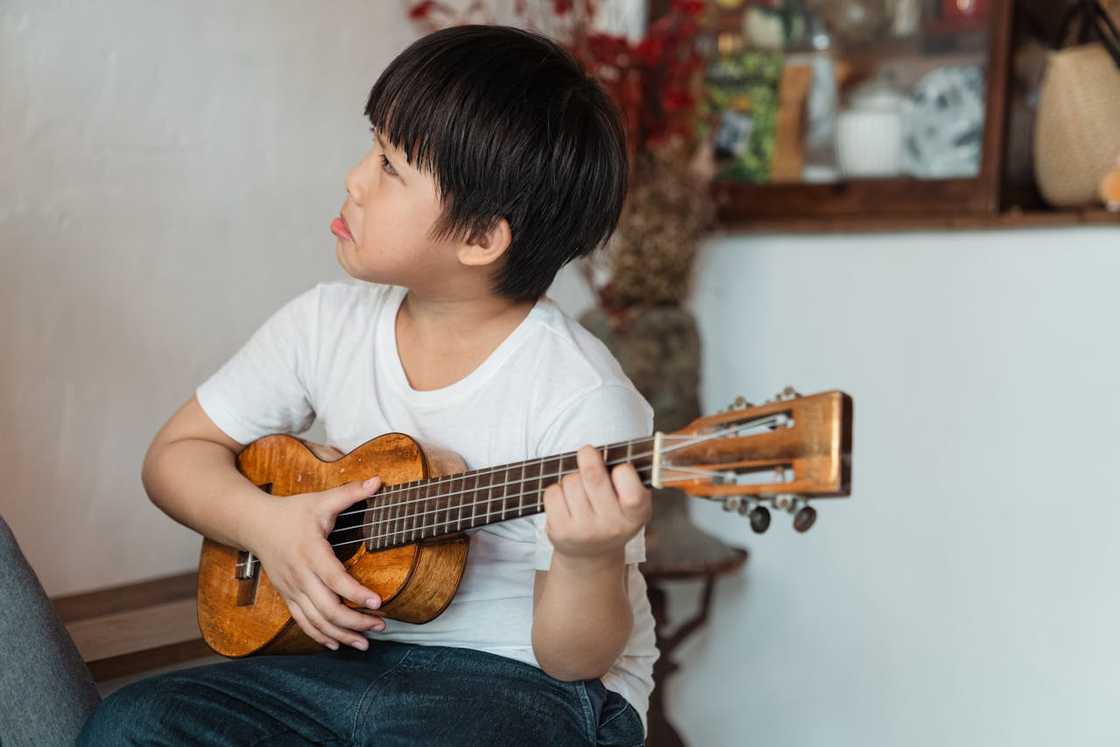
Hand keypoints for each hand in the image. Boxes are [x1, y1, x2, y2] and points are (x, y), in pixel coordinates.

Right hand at [247, 476, 386, 650]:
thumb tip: (379, 482)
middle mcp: (300, 575)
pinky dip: (320, 636)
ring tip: (366, 643)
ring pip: (316, 621)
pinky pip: (303, 623)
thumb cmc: (292, 512)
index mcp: (310, 551)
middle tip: (382, 626)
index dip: (355, 593)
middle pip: (327, 607)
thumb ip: (351, 492)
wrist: (255, 525)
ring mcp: (292, 589)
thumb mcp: (321, 500)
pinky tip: (338, 644)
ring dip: (342, 634)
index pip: (334, 578)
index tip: (378, 603)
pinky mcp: (287, 596)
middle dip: (355, 621)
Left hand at [542, 445, 651, 560]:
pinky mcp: (561, 532)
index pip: (627, 479)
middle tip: (588, 453)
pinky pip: (552, 492)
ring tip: (580, 491)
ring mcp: (584, 530)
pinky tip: (566, 502)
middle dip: (588, 457)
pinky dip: (556, 491)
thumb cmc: (612, 517)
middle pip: (592, 475)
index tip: (620, 469)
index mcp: (636, 514)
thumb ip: (629, 480)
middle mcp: (611, 525)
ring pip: (571, 481)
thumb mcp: (631, 503)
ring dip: (572, 478)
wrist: (590, 555)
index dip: (622, 468)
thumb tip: (612, 451)